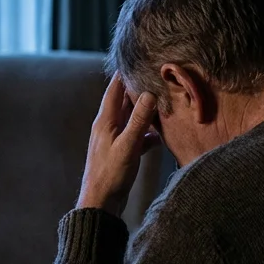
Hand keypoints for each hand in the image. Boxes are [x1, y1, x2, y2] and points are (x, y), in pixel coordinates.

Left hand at [77, 74, 158, 216]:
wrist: (100, 204)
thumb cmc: (111, 175)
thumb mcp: (128, 146)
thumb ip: (139, 120)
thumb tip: (149, 94)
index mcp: (105, 121)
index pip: (114, 89)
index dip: (125, 74)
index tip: (137, 59)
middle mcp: (108, 127)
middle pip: (124, 102)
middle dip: (139, 90)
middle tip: (155, 77)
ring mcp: (114, 140)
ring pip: (131, 119)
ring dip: (145, 112)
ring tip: (162, 103)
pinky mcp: (121, 153)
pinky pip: (136, 137)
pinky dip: (147, 134)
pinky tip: (159, 137)